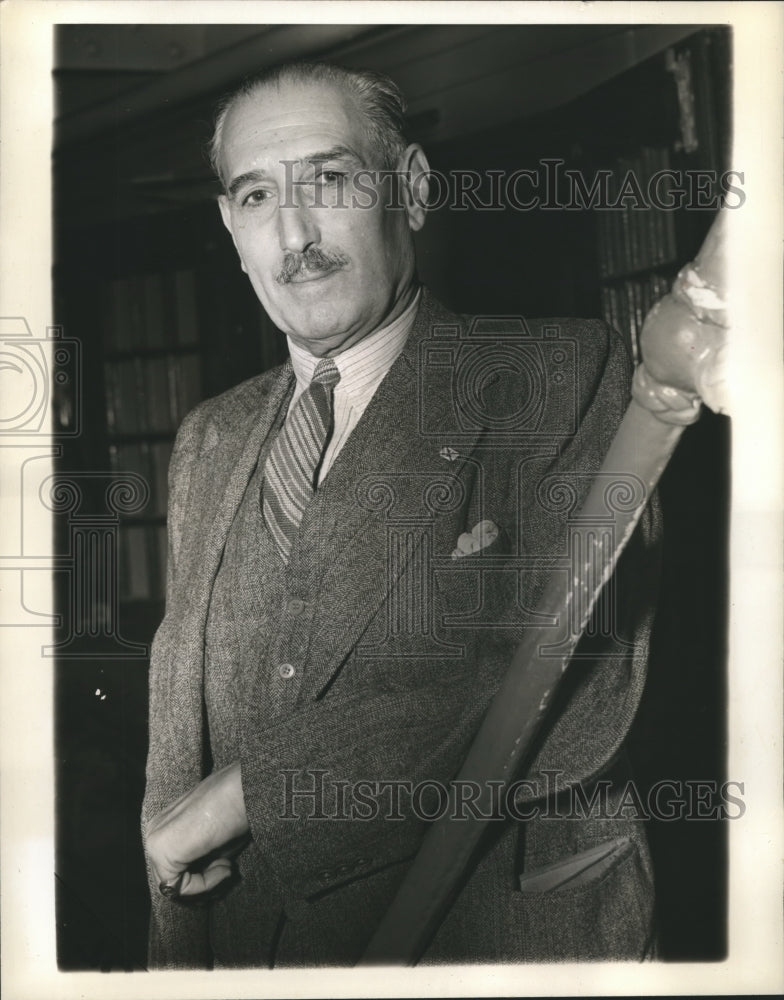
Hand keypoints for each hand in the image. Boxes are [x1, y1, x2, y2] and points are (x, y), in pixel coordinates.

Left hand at [146, 761, 248, 897]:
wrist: (241, 791)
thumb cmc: (234, 810)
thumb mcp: (214, 842)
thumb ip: (201, 862)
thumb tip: (203, 884)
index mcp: (164, 827)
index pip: (175, 868)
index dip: (203, 876)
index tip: (227, 866)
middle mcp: (154, 833)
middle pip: (172, 878)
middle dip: (202, 881)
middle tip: (227, 869)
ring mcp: (154, 842)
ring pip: (174, 886)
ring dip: (206, 883)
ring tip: (227, 866)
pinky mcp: (162, 851)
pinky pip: (178, 886)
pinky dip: (204, 885)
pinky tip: (224, 867)